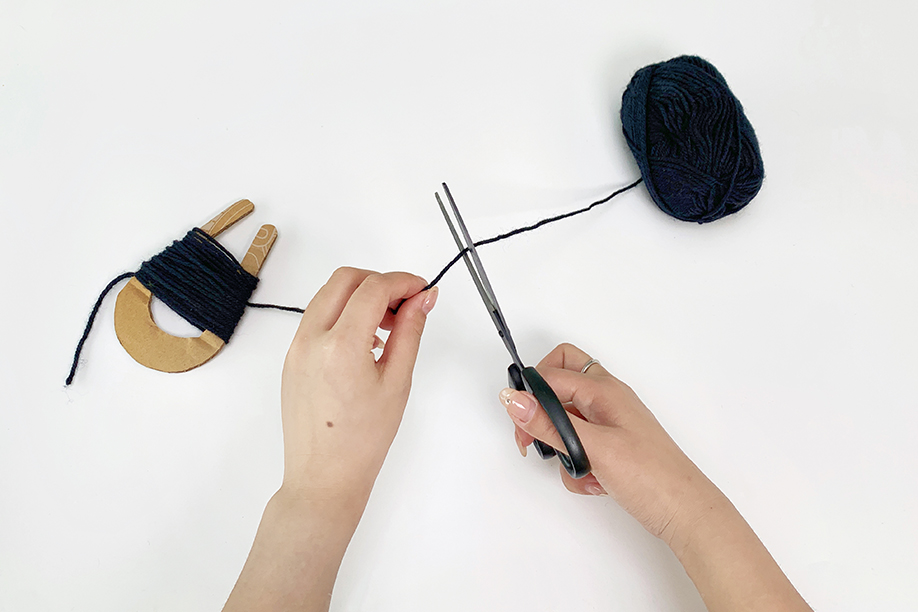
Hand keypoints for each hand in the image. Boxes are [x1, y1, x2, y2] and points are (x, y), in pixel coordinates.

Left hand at [223, 268, 436, 611]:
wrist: (324, 477)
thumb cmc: (364, 439)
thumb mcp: (397, 382)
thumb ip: (410, 332)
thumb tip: (423, 298)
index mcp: (341, 345)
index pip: (373, 288)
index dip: (403, 282)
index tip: (423, 291)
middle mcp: (311, 339)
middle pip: (345, 279)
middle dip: (379, 282)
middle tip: (406, 304)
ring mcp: (295, 347)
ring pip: (328, 296)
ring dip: (359, 296)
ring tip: (387, 327)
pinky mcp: (291, 358)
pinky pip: (316, 319)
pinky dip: (342, 315)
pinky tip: (365, 342)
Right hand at [500, 343, 811, 611]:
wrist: (684, 512)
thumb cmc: (649, 475)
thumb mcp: (591, 447)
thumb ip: (548, 423)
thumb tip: (512, 398)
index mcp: (604, 389)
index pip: (551, 374)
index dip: (530, 396)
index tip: (520, 427)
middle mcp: (607, 399)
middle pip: (560, 384)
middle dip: (542, 411)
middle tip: (535, 441)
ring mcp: (610, 423)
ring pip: (567, 420)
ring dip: (563, 446)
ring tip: (578, 468)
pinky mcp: (612, 447)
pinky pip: (581, 445)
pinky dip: (579, 464)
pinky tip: (594, 482)